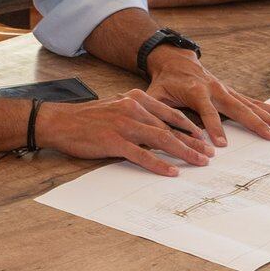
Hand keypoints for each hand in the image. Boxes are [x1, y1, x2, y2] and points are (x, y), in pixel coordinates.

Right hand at [37, 90, 216, 176]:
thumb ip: (138, 117)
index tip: (204, 139)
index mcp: (136, 99)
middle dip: (193, 142)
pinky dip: (159, 165)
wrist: (60, 122)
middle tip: (209, 154)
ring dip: (183, 152)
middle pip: (170, 128)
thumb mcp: (117, 109)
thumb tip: (159, 132)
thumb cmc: (88, 119)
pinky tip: (172, 172)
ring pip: (162, 140)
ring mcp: (124, 125)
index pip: (170, 114)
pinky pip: (143, 155)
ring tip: (199, 162)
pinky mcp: (114, 141)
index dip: (190, 127)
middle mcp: (133, 109)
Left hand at [144, 48, 269, 146]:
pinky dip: (268, 108)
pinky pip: (252, 101)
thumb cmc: (163, 83)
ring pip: (250, 105)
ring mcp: (226, 90)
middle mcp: (215, 89)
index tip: (222, 145)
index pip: (206, 112)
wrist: (174, 61)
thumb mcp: (154, 97)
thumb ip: (156, 115)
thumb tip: (157, 136)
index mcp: (196, 91)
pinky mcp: (231, 92)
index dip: (213, 128)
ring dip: (268, 117)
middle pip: (238, 108)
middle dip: (255, 123)